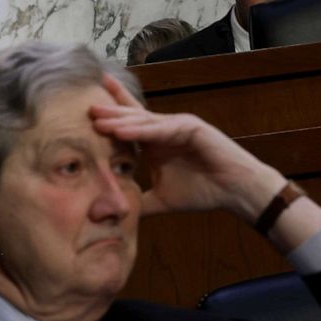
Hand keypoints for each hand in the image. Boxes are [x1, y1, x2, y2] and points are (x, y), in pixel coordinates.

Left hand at [91, 74, 284, 221]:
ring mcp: (177, 126)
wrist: (235, 192)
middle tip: (85, 107)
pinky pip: (161, 129)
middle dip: (108, 113)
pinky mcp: (192, 128)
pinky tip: (122, 131)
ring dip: (119, 120)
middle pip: (130, 118)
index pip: (127, 126)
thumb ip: (139, 201)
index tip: (86, 110)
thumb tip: (115, 213)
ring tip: (96, 118)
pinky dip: (141, 130)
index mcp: (154, 143)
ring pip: (143, 122)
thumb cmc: (202, 191)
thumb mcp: (160, 199)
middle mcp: (163, 131)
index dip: (110, 116)